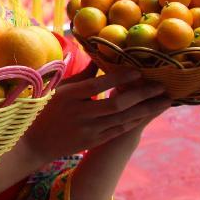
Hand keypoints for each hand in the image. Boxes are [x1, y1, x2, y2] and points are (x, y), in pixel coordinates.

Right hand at [23, 63, 172, 164]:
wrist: (35, 143)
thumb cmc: (45, 110)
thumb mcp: (60, 89)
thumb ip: (83, 75)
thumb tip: (100, 56)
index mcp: (69, 96)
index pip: (97, 85)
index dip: (119, 78)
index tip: (138, 70)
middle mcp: (79, 114)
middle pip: (116, 104)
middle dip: (142, 95)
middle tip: (161, 86)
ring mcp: (88, 130)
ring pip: (123, 119)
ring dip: (146, 109)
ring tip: (164, 100)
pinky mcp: (93, 142)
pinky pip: (119, 130)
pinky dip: (135, 121)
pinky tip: (147, 113)